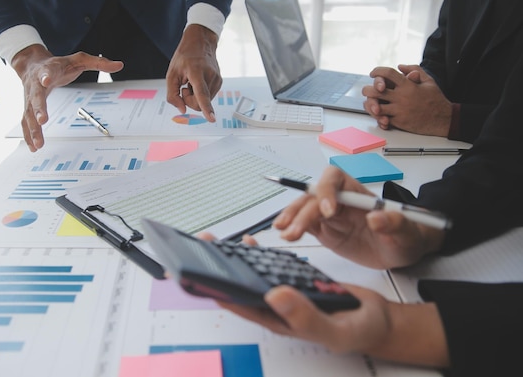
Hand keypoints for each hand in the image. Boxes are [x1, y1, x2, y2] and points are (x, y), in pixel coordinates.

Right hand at [10, 45, 123, 151]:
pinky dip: (28, 134)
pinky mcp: (27, 106)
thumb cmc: (59, 64)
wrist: (32, 63)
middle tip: (43, 121)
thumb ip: (98, 62)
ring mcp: (29, 97)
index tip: (46, 80)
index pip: (47, 72)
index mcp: (48, 70)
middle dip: (38, 109)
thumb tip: (119, 65)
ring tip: (38, 144)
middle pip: (35, 97)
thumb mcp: (79, 59)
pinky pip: (25, 121)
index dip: (46, 76)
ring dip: (33, 129)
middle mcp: (35, 84)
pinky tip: (33, 147)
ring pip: (28, 113)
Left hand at [166, 24, 221, 122]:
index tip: (212, 118)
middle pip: (199, 103)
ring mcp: (217, 79)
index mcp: (197, 72)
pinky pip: (208, 97)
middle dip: (189, 101)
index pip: (202, 94)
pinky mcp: (220, 82)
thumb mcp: (171, 74)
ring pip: (204, 102)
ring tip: (192, 81)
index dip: (206, 108)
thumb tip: (182, 110)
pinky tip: (198, 81)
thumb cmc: (184, 57)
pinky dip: (201, 93)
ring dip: (195, 96)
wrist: (200, 42)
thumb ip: (172, 94)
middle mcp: (210, 76)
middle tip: (185, 87)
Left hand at [197, 232, 448, 366]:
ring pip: (251, 276)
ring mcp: (284, 294)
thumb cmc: (357, 331)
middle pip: (239, 287)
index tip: (195, 272)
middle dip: (217, 269)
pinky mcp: (294, 281)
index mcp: (278, 320)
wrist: (377, 322)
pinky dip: (258, 255)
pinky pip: (269, 267)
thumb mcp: (334, 328)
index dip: (215, 289)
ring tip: (216, 242)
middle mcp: (276, 307)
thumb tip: (274, 296)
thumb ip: (305, 316)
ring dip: (233, 260)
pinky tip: (251, 244)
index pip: (239, 304)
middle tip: (201, 247)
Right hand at [273, 166, 444, 268]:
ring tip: (284, 233)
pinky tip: (286, 234)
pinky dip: (294, 228)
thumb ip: (395, 223)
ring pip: (305, 210)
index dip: (327, 192)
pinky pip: (305, 226)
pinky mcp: (325, 231)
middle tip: (294, 230)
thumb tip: (376, 217)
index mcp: (356, 191)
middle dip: (302, 212)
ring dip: (293, 219)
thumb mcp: (408, 231)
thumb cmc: (406, 234)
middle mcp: (339, 200)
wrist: (401, 251)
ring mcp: (330, 216)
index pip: (334, 180)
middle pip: (313, 198)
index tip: (328, 212)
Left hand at [361, 64, 451, 136]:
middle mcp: (401, 97)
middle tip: (367, 90)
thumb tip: (400, 66)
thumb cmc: (436, 99)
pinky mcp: (399, 122)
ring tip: (371, 103)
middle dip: (367, 89)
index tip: (373, 73)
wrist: (443, 119)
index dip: (377, 71)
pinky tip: (379, 114)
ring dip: (370, 104)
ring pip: (376, 107)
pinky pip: (382, 119)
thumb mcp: (428, 81)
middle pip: (375, 91)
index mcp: (408, 85)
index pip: (387, 74)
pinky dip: (378, 117)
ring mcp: (399, 110)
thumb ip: (415, 70)